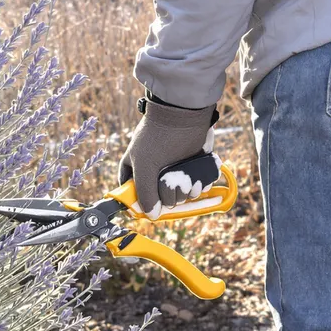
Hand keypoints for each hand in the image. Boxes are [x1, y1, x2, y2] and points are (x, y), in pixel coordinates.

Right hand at [118, 97, 218, 218]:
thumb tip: (151, 215)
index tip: (149, 208)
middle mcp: (154, 172)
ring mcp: (174, 171)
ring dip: (185, 193)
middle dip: (167, 197)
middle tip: (170, 185)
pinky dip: (199, 187)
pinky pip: (195, 186)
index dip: (138, 203)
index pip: (131, 193)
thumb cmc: (158, 137)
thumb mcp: (144, 165)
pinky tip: (199, 182)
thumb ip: (145, 192)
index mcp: (135, 169)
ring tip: (188, 181)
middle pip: (158, 198)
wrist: (186, 115)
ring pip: (178, 195)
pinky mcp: (192, 168)